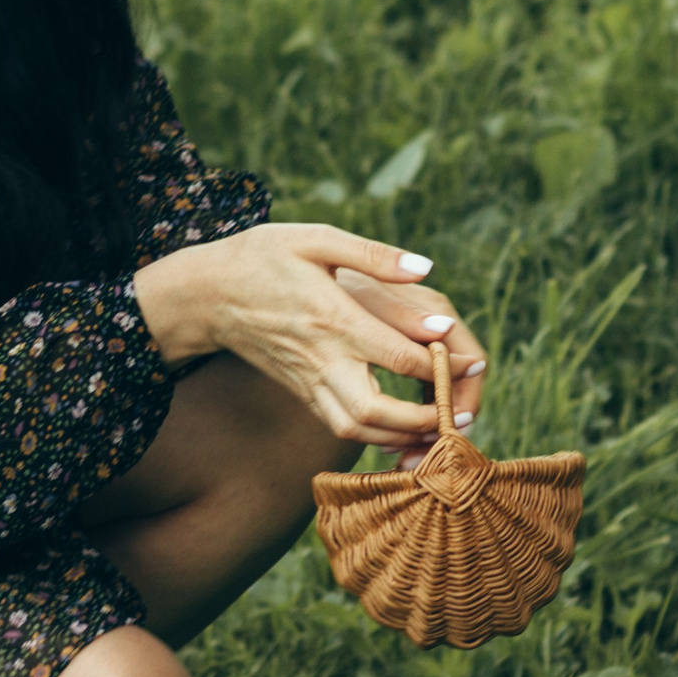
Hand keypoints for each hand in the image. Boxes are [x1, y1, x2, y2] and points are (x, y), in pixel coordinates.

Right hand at [132, 224, 478, 448]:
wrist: (207, 294)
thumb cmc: (264, 257)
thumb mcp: (315, 239)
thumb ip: (373, 255)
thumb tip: (425, 269)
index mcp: (331, 317)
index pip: (396, 354)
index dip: (439, 363)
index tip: (470, 362)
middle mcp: (320, 356)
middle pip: (376, 408)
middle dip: (422, 419)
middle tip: (455, 414)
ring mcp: (308, 380)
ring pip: (356, 428)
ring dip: (400, 437)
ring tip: (436, 429)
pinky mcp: (301, 391)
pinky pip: (340, 426)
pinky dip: (375, 436)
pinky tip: (402, 428)